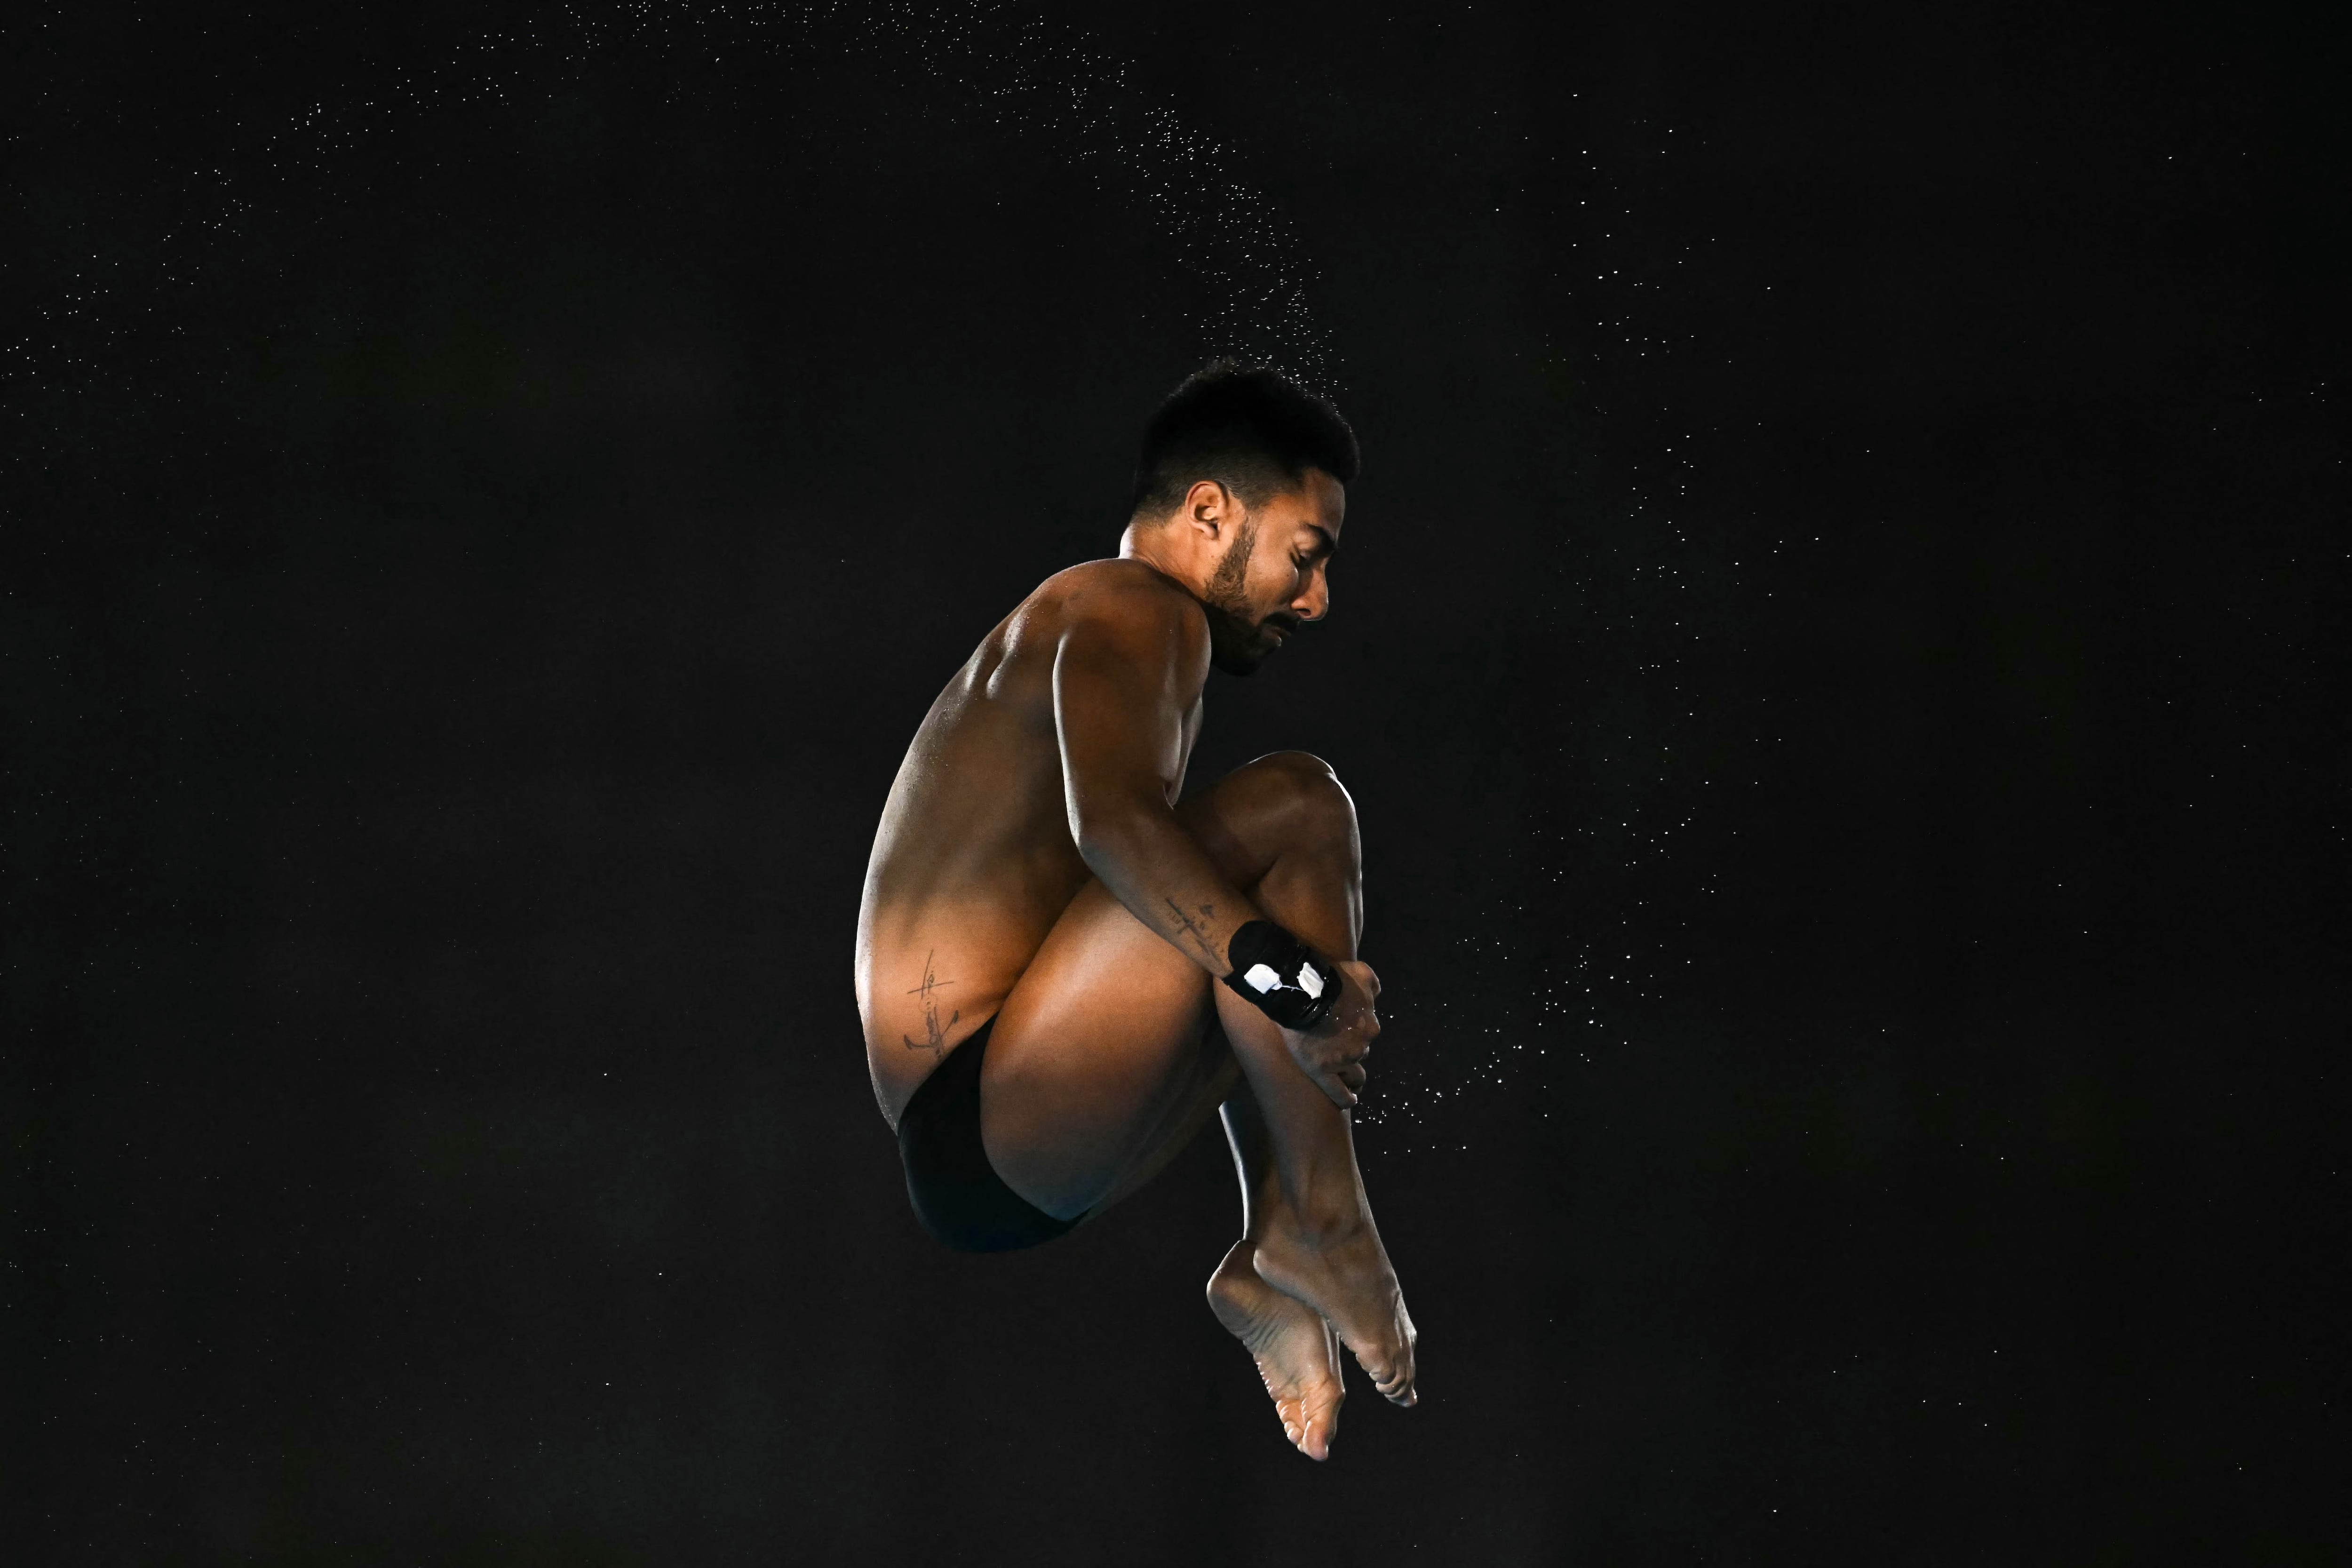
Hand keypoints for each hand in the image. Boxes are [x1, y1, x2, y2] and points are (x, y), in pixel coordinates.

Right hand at [1283, 960, 1380, 1107]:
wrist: (1302, 989)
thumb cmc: (1329, 978)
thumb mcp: (1361, 972)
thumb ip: (1373, 985)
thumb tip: (1375, 995)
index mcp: (1370, 1026)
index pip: (1367, 1034)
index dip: (1355, 1031)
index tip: (1343, 1028)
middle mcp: (1360, 1046)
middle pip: (1359, 1053)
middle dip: (1349, 1049)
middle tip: (1332, 1041)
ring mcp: (1342, 1061)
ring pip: (1353, 1073)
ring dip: (1347, 1071)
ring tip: (1338, 1070)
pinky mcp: (1322, 1071)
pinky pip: (1339, 1093)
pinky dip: (1346, 1098)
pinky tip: (1350, 1100)